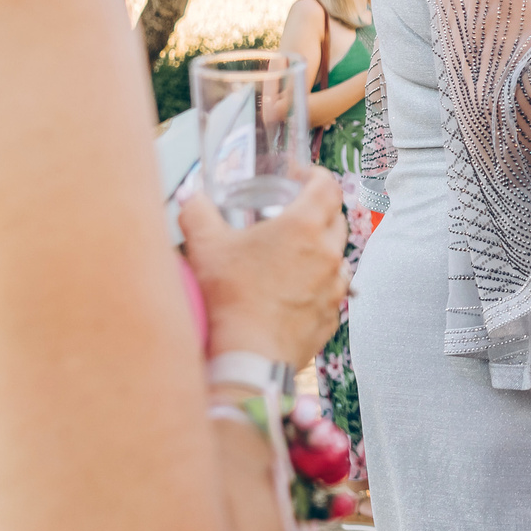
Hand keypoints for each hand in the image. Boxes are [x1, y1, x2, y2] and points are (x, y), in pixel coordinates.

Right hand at [186, 167, 348, 362]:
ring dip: (321, 249)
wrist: (248, 355)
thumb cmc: (231, 299)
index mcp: (304, 227)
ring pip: (338, 256)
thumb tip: (191, 197)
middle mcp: (328, 254)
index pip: (327, 185)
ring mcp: (334, 287)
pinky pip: (333, 290)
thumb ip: (196, 212)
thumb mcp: (205, 246)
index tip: (299, 176)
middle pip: (337, 218)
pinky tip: (295, 289)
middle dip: (319, 209)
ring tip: (293, 254)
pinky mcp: (331, 316)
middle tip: (293, 213)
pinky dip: (319, 284)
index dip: (315, 174)